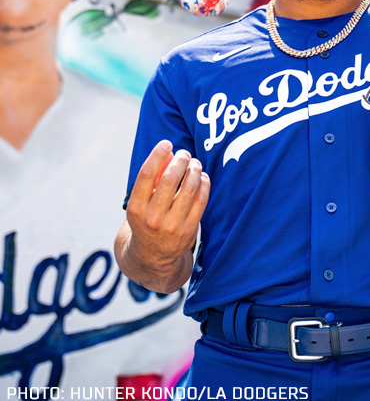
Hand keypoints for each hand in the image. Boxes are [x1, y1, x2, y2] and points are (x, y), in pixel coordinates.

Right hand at [122, 140, 209, 285]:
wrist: (152, 257)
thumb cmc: (146, 220)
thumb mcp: (140, 203)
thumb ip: (152, 178)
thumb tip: (168, 152)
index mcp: (135, 208)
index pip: (146, 174)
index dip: (157, 155)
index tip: (167, 143)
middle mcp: (152, 217)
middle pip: (169, 179)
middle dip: (180, 161)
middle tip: (185, 153)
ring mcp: (172, 225)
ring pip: (188, 189)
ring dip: (194, 170)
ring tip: (195, 163)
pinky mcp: (189, 230)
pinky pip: (201, 201)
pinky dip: (204, 184)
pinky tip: (202, 176)